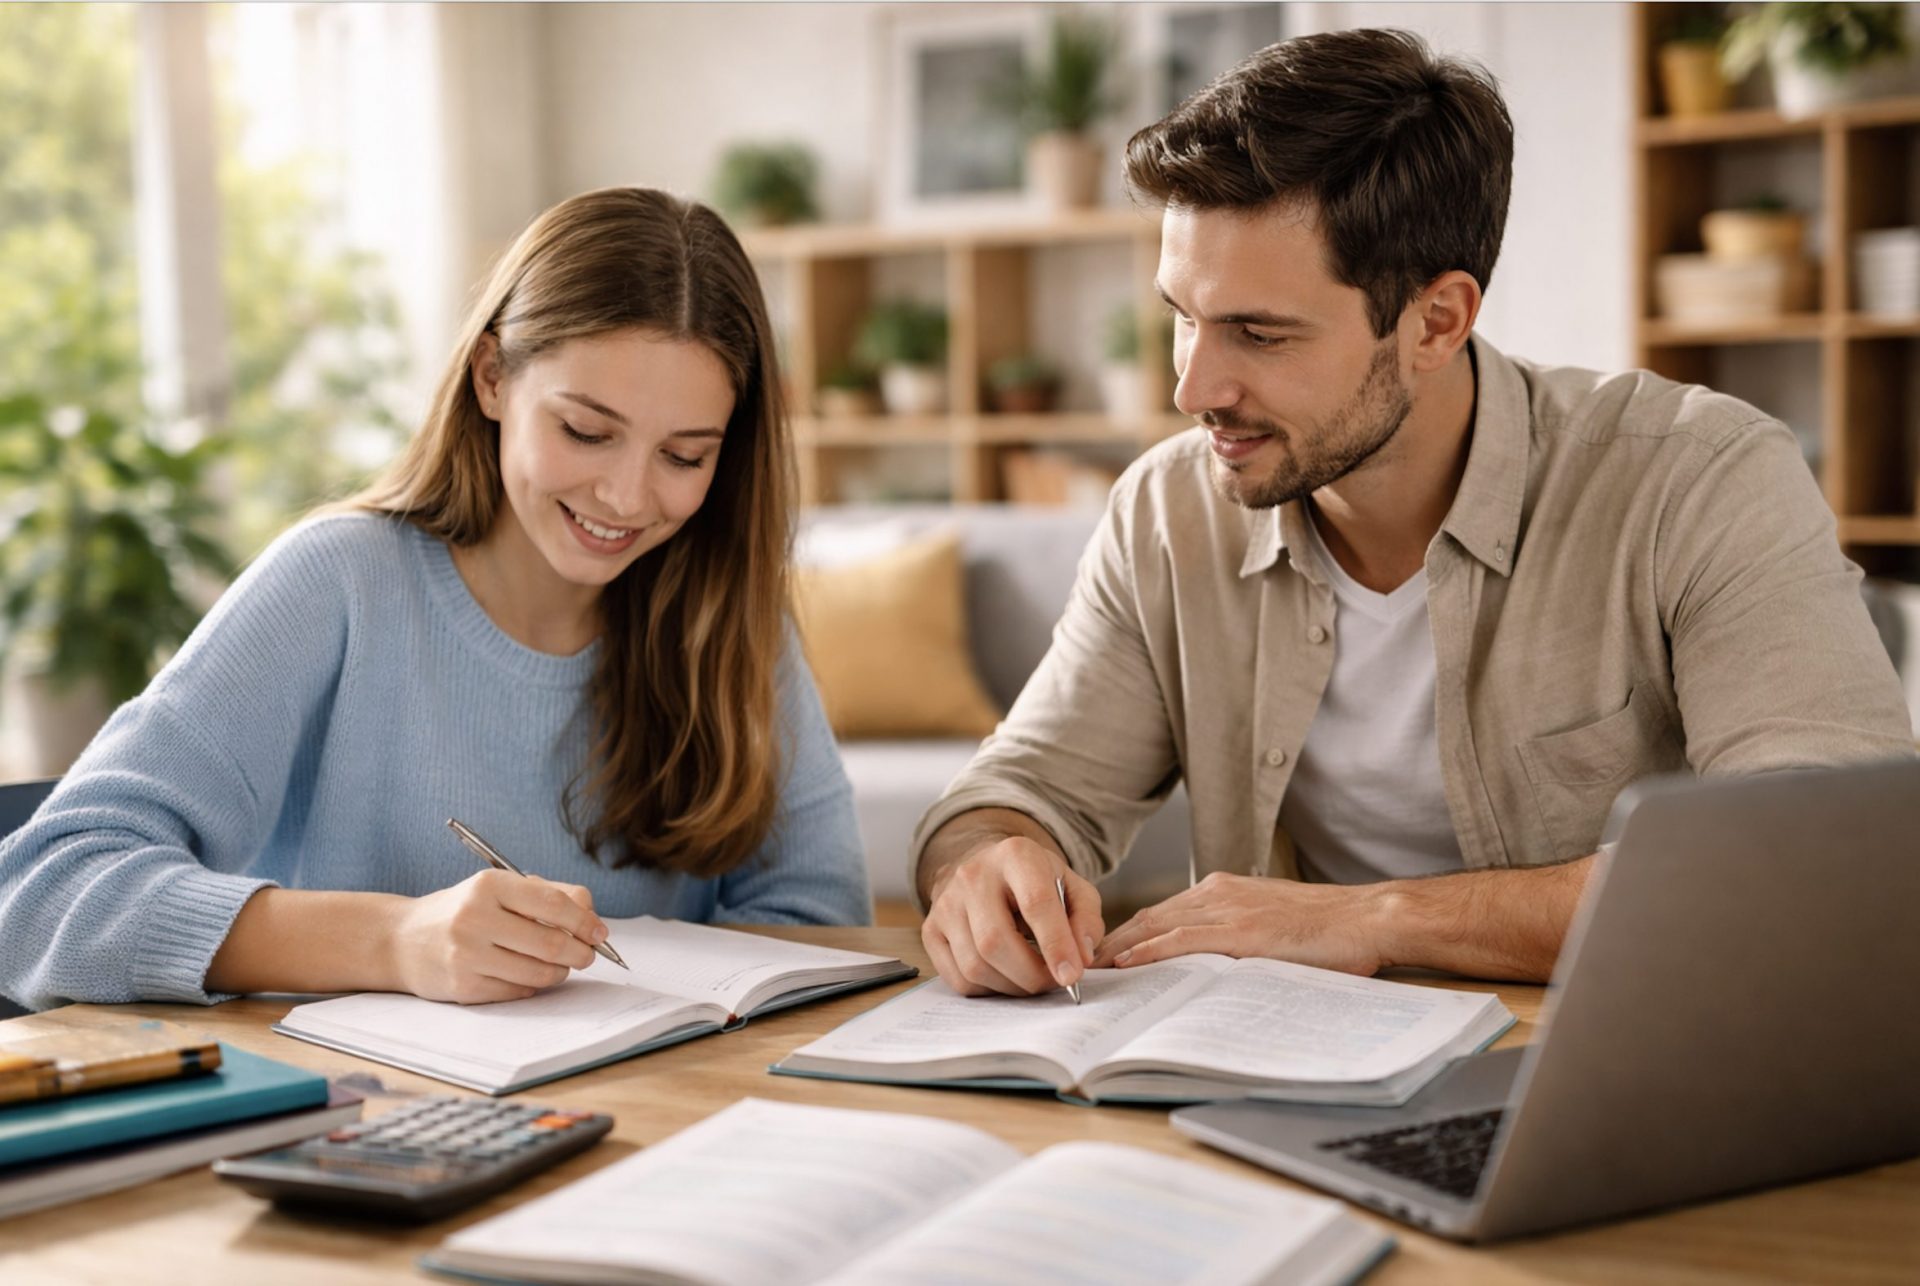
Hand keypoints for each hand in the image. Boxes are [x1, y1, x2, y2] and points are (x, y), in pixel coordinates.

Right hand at [391, 870, 608, 1003]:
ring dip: (559, 972)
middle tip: (587, 955)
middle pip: (550, 942)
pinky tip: (528, 975)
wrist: (403, 940)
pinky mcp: (463, 987)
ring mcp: (467, 955)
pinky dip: (533, 985)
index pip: (553, 904)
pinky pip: (518, 991)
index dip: (585, 922)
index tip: (601, 933)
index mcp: (489, 885)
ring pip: (538, 973)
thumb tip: (593, 918)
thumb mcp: (499, 889)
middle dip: (580, 952)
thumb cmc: (464, 911)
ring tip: (559, 965)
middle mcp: (475, 918)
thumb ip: (549, 895)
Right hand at [921, 837, 1105, 997]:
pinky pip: (959, 979)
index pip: (1035, 903)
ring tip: (1032, 979)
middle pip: (996, 941)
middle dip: (1031, 975)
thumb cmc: (1036, 883)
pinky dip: (988, 989)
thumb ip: (1086, 919)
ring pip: (975, 965)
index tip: (1072, 976)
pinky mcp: (931, 930)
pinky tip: (1005, 976)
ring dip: (1012, 987)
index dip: (1056, 944)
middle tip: (1054, 982)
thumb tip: (1082, 957)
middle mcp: (973, 875)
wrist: (988, 870)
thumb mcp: (1073, 888)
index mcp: (1015, 855)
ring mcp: (946, 903)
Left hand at [1092, 872, 1391, 975]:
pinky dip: (1149, 952)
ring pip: (1156, 927)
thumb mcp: (1270, 927)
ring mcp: (1228, 909)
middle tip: (1076, 963)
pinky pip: (1182, 940)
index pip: (1159, 914)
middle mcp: (1216, 893)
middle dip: (1110, 943)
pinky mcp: (1241, 931)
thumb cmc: (1328, 929)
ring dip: (1118, 950)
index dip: (1126, 936)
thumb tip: (1206, 969)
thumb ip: (1235, 939)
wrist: (1367, 918)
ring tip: (1087, 970)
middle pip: (1147, 918)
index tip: (1100, 955)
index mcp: (1223, 891)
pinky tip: (1127, 965)